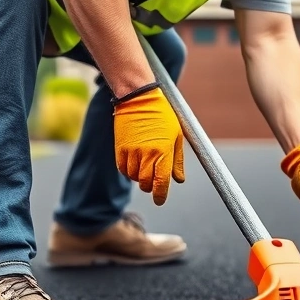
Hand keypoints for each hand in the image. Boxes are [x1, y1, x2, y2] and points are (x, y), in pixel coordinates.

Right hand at [112, 83, 184, 204]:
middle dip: (150, 186)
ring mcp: (131, 152)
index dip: (160, 195)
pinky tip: (135, 163)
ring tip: (145, 166)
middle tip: (154, 181)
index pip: (161, 182)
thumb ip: (177, 160)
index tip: (159, 200)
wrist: (139, 98)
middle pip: (145, 184)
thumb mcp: (176, 136)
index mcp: (163, 152)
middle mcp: (146, 154)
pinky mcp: (120, 149)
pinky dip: (129, 171)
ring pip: (134, 178)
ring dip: (140, 178)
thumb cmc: (162, 116)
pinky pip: (123, 169)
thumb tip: (179, 180)